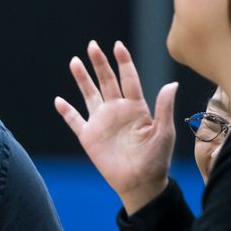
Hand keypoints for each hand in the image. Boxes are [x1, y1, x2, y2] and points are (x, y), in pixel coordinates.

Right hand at [54, 40, 177, 214]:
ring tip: (74, 62)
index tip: (118, 46)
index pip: (129, 79)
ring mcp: (101, 122)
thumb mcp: (164, 132)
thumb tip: (172, 83)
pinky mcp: (89, 137)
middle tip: (92, 45)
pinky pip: (75, 120)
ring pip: (89, 95)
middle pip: (106, 81)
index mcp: (136, 107)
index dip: (124, 62)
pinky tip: (59, 100)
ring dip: (82, 79)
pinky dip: (66, 111)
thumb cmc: (156, 159)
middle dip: (99, 63)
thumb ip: (164, 107)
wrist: (140, 184)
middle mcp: (117, 111)